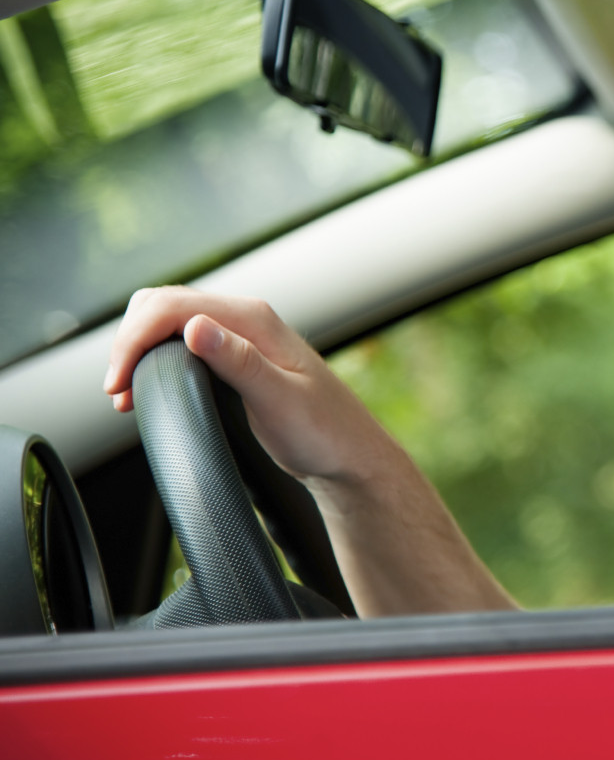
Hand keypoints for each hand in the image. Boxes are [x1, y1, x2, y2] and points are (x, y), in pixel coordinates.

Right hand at [104, 287, 401, 488]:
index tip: (118, 382)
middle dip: (130, 340)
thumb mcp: (280, 401)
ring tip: (126, 393)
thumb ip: (240, 362)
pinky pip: (182, 342)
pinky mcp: (236, 356)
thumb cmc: (324, 432)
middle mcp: (246, 320)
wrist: (349, 455)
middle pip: (163, 305)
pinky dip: (155, 359)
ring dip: (138, 349)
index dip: (135, 339)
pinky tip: (147, 389)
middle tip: (118, 390)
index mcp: (255, 320)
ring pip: (169, 322)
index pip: (173, 306)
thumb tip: (196, 327)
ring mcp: (240, 336)